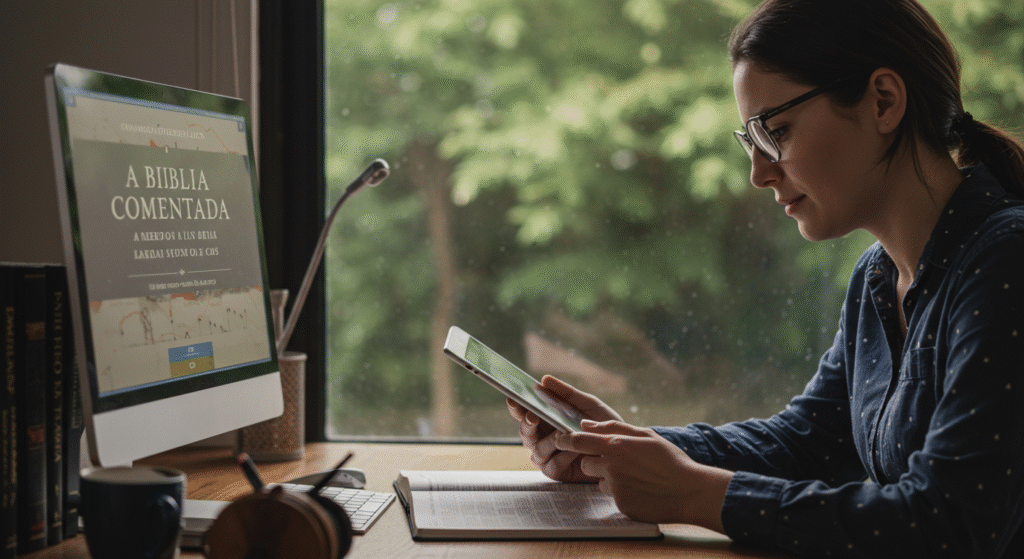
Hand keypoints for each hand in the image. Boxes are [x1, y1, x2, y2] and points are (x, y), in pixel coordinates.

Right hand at [506, 375, 620, 482]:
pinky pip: (552, 464)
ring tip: (562, 434)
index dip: (516, 406)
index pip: (524, 412)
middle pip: (524, 431)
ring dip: (549, 441)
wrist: (622, 451)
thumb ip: (566, 393)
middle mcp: (541, 437)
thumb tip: (544, 379)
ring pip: (536, 449)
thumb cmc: (602, 426)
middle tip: (533, 416)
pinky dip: (563, 456)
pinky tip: (574, 452)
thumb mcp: (587, 405)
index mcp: (545, 419)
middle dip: (526, 423)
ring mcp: (547, 456)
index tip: (513, 399)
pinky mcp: (556, 472)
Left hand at [554, 420, 731, 531]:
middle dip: (595, 462)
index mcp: (616, 446)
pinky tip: (640, 489)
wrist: (689, 491)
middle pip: (586, 463)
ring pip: (599, 480)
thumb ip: (613, 428)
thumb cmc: (670, 460)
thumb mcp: (645, 435)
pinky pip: (612, 496)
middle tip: (617, 461)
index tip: (559, 439)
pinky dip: (622, 492)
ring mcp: (615, 487)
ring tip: (634, 476)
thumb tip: (586, 424)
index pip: (578, 441)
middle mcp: (611, 466)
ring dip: (609, 478)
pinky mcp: (621, 504)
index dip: (565, 439)